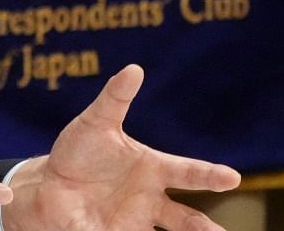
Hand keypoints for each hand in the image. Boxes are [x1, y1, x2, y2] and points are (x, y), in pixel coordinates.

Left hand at [2, 65, 240, 230]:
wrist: (51, 180)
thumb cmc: (81, 150)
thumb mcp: (96, 122)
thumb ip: (115, 98)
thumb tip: (134, 69)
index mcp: (154, 169)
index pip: (188, 172)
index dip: (210, 174)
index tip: (232, 177)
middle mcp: (150, 199)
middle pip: (184, 218)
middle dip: (201, 227)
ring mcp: (134, 221)